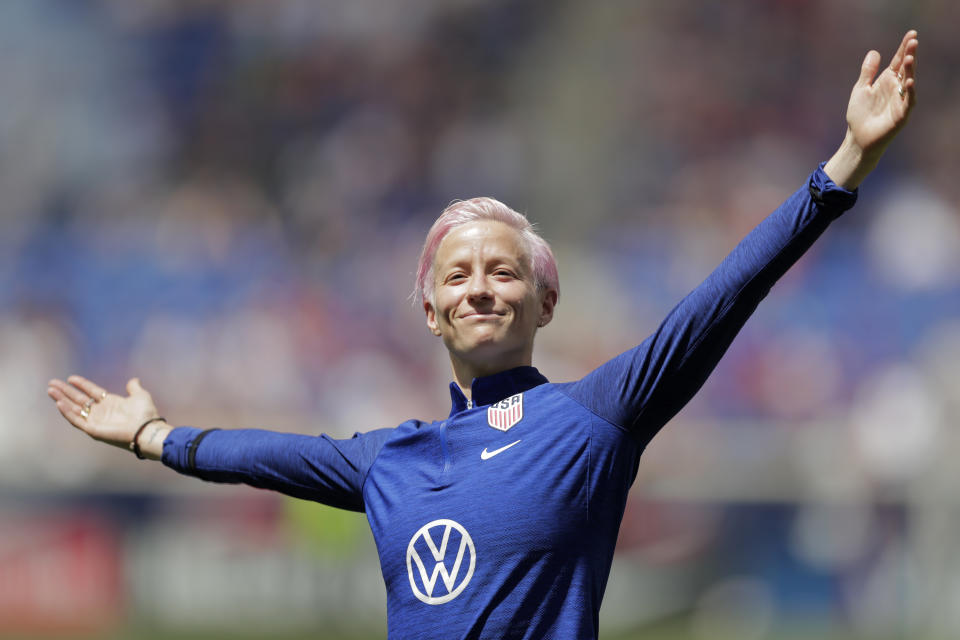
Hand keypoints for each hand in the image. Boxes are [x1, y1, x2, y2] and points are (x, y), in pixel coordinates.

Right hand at [47, 376, 168, 458]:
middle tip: (52, 383)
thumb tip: (134, 380)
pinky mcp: (92, 429)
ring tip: (51, 390)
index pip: (91, 392)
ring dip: (62, 400)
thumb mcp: (140, 396)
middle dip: (65, 391)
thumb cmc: (145, 414)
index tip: (70, 378)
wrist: (146, 429)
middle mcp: (101, 412)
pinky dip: (67, 412)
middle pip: (79, 400)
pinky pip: (76, 420)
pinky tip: (59, 403)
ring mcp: (96, 421)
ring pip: (74, 409)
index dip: (81, 384)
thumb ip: (134, 387)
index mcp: (110, 403)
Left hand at [824, 30, 918, 189]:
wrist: (857, 138)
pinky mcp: (901, 115)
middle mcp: (896, 89)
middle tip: (913, 41)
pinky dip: (909, 92)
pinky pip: (908, 102)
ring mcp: (900, 101)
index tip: (911, 34)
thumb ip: (867, 72)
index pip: (898, 61)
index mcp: (887, 81)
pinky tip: (909, 82)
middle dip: (910, 55)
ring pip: (908, 83)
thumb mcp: (861, 89)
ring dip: (910, 71)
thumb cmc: (860, 115)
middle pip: (906, 69)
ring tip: (909, 57)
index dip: (904, 48)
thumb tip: (874, 52)